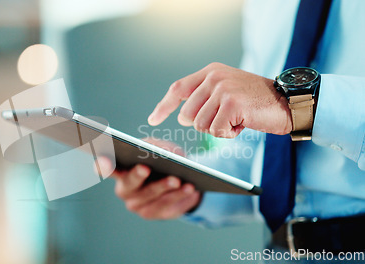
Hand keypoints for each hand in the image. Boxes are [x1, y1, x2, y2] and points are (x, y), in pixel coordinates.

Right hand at [98, 138, 200, 219]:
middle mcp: (125, 190)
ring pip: (151, 197)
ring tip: (177, 180)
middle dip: (136, 176)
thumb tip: (163, 151)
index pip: (105, 168)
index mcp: (120, 170)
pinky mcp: (156, 214)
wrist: (181, 179)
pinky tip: (189, 189)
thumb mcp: (161, 148)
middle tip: (145, 168)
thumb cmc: (164, 159)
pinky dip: (179, 197)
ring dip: (164, 188)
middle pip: (128, 185)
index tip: (104, 159)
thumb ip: (158, 146)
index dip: (103, 165)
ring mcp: (139, 205)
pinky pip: (167, 207)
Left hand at [148, 62, 291, 137]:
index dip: (164, 106)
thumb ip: (204, 98)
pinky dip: (229, 134)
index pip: (178, 88)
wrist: (287, 102)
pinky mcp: (232, 104)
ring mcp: (223, 89)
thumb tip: (181, 118)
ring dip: (218, 129)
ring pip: (201, 125)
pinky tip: (243, 123)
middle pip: (188, 114)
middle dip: (203, 125)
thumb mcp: (227, 91)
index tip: (153, 120)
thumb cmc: (256, 101)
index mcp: (211, 71)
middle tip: (225, 119)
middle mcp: (214, 77)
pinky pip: (216, 131)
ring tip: (236, 119)